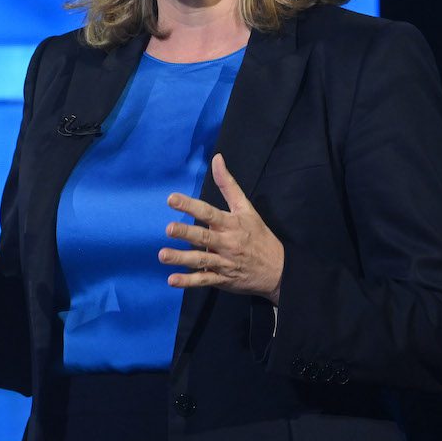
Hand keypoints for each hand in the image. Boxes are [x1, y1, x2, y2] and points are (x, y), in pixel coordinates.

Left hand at [160, 153, 283, 303]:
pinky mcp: (222, 279)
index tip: (171, 199)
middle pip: (204, 237)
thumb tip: (217, 158)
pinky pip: (203, 280)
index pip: (209, 212)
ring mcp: (223, 262)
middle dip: (186, 233)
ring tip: (163, 255)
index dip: (190, 205)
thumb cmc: (258, 235)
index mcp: (231, 224)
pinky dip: (188, 281)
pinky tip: (172, 280)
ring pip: (200, 260)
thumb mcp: (246, 208)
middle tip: (169, 228)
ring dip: (181, 258)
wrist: (278, 269)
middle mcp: (226, 243)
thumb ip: (228, 184)